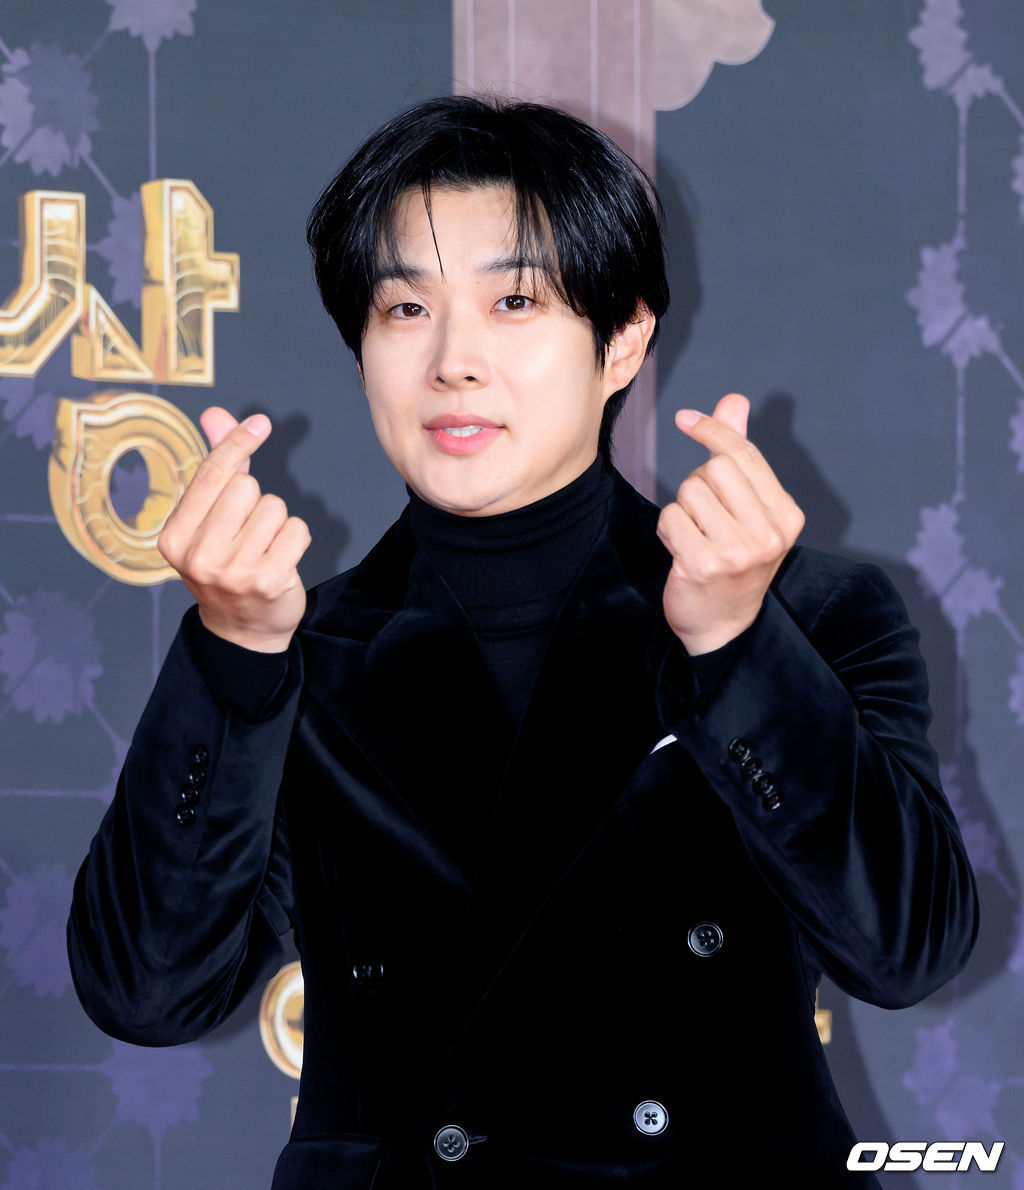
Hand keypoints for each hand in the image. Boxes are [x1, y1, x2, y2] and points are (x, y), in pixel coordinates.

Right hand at [158, 406, 311, 651]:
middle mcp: (199, 555)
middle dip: (255, 502)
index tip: (259, 423)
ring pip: (275, 508)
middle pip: (246, 488)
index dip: (236, 443)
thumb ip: (216, 468)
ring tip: (263, 549)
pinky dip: (296, 539)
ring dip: (277, 523)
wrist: (242, 631)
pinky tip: (281, 560)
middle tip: (247, 534)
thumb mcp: (209, 521)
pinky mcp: (268, 581)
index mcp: (175, 537)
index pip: (210, 475)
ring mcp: (233, 571)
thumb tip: (216, 414)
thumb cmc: (225, 566)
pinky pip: (297, 530)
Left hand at [657, 393, 803, 654]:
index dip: (714, 431)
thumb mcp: (747, 510)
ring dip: (682, 511)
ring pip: (689, 493)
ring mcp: (738, 552)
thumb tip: (733, 400)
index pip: (745, 455)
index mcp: (786, 515)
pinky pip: (670, 519)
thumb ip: (741, 455)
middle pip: (715, 469)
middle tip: (705, 518)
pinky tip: (683, 553)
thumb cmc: (734, 561)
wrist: (723, 626)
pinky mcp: (704, 565)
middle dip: (698, 486)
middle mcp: (769, 533)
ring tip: (696, 538)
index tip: (686, 419)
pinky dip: (668, 532)